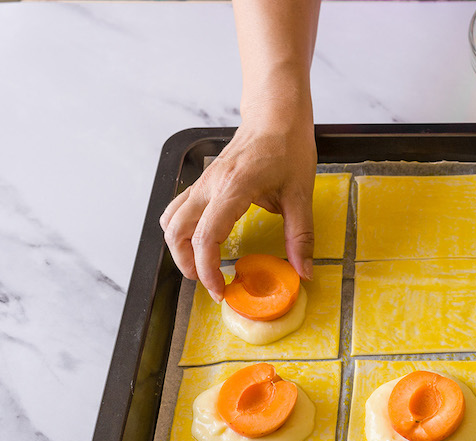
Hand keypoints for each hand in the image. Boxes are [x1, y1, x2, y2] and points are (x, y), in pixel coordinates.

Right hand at [159, 116, 315, 301]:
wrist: (276, 115)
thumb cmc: (287, 147)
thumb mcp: (301, 194)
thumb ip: (301, 236)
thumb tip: (304, 270)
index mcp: (233, 188)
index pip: (206, 237)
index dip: (208, 269)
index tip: (220, 289)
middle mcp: (210, 185)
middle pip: (176, 232)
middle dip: (188, 263)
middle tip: (211, 283)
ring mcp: (203, 181)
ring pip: (171, 219)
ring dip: (179, 247)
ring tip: (202, 266)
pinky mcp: (204, 181)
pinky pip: (178, 208)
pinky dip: (182, 230)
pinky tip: (202, 241)